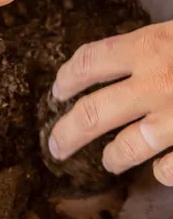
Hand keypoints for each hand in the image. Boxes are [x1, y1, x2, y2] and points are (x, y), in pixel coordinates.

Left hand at [49, 22, 172, 185]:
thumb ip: (156, 47)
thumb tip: (131, 57)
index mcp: (151, 47)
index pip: (89, 63)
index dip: (67, 79)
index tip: (58, 91)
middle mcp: (156, 82)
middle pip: (91, 113)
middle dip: (67, 133)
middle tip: (56, 146)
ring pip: (126, 147)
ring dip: (113, 157)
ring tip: (109, 161)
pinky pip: (167, 169)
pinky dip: (162, 171)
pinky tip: (161, 169)